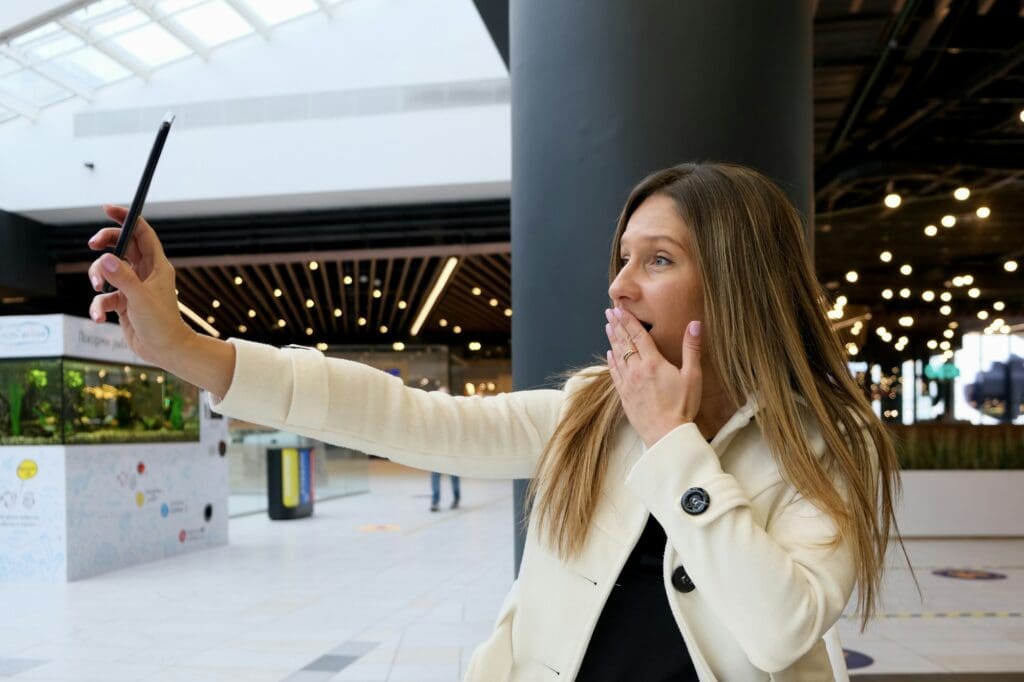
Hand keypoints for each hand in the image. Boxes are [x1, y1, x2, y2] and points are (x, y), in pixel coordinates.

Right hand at [87, 205, 194, 367]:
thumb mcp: (140, 299)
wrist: (165, 351)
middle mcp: (145, 273)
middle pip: (121, 246)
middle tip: (93, 244)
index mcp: (156, 266)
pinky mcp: (123, 303)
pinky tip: (99, 317)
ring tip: (99, 288)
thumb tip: (104, 257)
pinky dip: (98, 305)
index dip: (126, 218)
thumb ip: (122, 278)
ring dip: (97, 277)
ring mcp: (133, 287)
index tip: (107, 208)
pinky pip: (104, 296)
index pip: (141, 232)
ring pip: (107, 270)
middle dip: (105, 243)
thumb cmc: (162, 324)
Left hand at [605, 307, 702, 447]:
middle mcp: (637, 370)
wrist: (666, 434)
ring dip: (612, 340)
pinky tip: (609, 355)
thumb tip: (695, 324)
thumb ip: (691, 348)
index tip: (619, 309)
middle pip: (624, 343)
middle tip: (609, 312)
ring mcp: (628, 383)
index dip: (628, 321)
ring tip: (608, 327)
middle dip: (617, 325)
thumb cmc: (682, 406)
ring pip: (617, 356)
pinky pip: (615, 374)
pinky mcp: (624, 396)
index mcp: (653, 362)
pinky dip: (611, 362)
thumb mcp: (692, 376)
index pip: (638, 335)